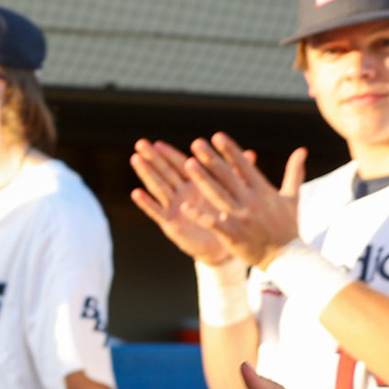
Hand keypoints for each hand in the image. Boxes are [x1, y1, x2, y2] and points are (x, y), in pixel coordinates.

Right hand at [130, 139, 233, 264]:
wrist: (225, 246)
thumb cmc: (226, 217)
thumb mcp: (233, 194)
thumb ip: (236, 174)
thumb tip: (252, 154)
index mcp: (194, 184)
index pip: (179, 164)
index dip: (168, 153)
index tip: (157, 142)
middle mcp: (181, 193)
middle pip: (164, 172)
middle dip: (152, 158)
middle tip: (140, 143)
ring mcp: (175, 207)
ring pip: (158, 186)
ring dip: (147, 173)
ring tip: (136, 159)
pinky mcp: (171, 224)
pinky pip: (157, 212)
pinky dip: (147, 203)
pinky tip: (136, 193)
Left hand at [180, 135, 304, 269]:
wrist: (287, 257)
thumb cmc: (287, 226)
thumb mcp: (292, 197)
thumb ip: (294, 172)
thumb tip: (302, 150)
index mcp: (264, 191)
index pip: (245, 166)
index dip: (230, 151)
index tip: (217, 136)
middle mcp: (252, 202)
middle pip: (228, 177)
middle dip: (212, 159)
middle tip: (197, 143)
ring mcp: (242, 218)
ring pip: (218, 195)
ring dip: (203, 179)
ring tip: (188, 164)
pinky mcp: (233, 234)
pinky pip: (214, 223)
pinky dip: (200, 216)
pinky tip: (185, 207)